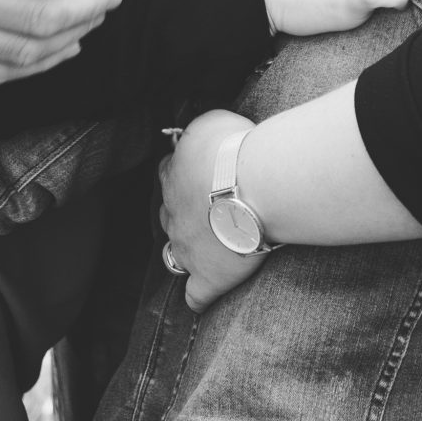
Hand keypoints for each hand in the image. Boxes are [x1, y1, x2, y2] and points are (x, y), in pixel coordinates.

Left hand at [157, 111, 268, 312]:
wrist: (252, 185)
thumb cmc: (234, 149)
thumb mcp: (211, 123)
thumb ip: (200, 133)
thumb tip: (200, 136)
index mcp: (174, 175)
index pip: (169, 173)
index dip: (185, 174)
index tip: (205, 173)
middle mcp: (173, 212)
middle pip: (169, 215)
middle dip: (185, 213)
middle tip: (214, 209)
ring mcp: (186, 248)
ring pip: (175, 253)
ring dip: (188, 250)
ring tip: (210, 248)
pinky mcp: (208, 276)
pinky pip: (196, 295)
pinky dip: (199, 296)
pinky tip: (205, 297)